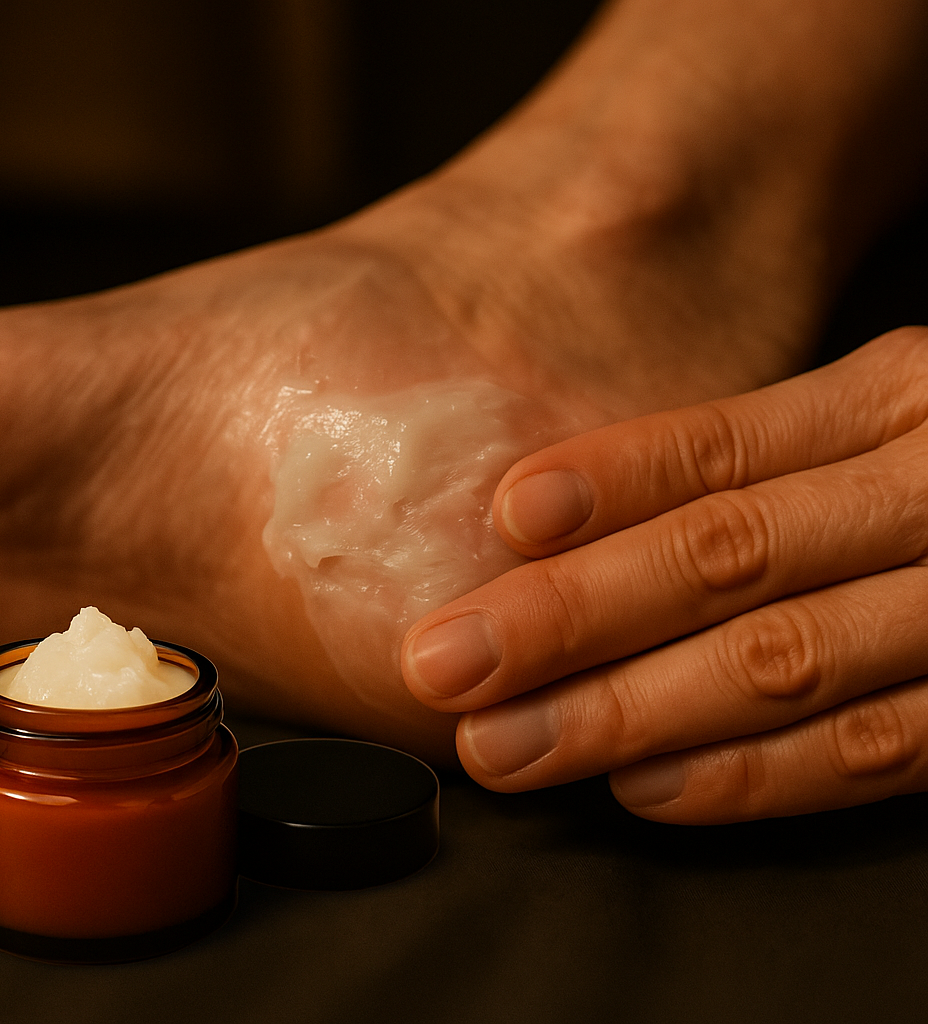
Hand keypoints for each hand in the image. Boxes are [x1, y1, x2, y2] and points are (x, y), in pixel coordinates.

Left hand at [402, 330, 927, 819]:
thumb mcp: (881, 415)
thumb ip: (758, 453)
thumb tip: (562, 512)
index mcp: (892, 404)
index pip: (724, 445)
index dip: (611, 481)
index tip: (500, 518)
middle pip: (728, 557)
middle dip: (573, 618)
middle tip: (448, 663)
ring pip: (783, 664)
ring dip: (630, 713)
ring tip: (511, 746)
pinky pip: (873, 753)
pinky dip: (755, 778)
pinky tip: (646, 791)